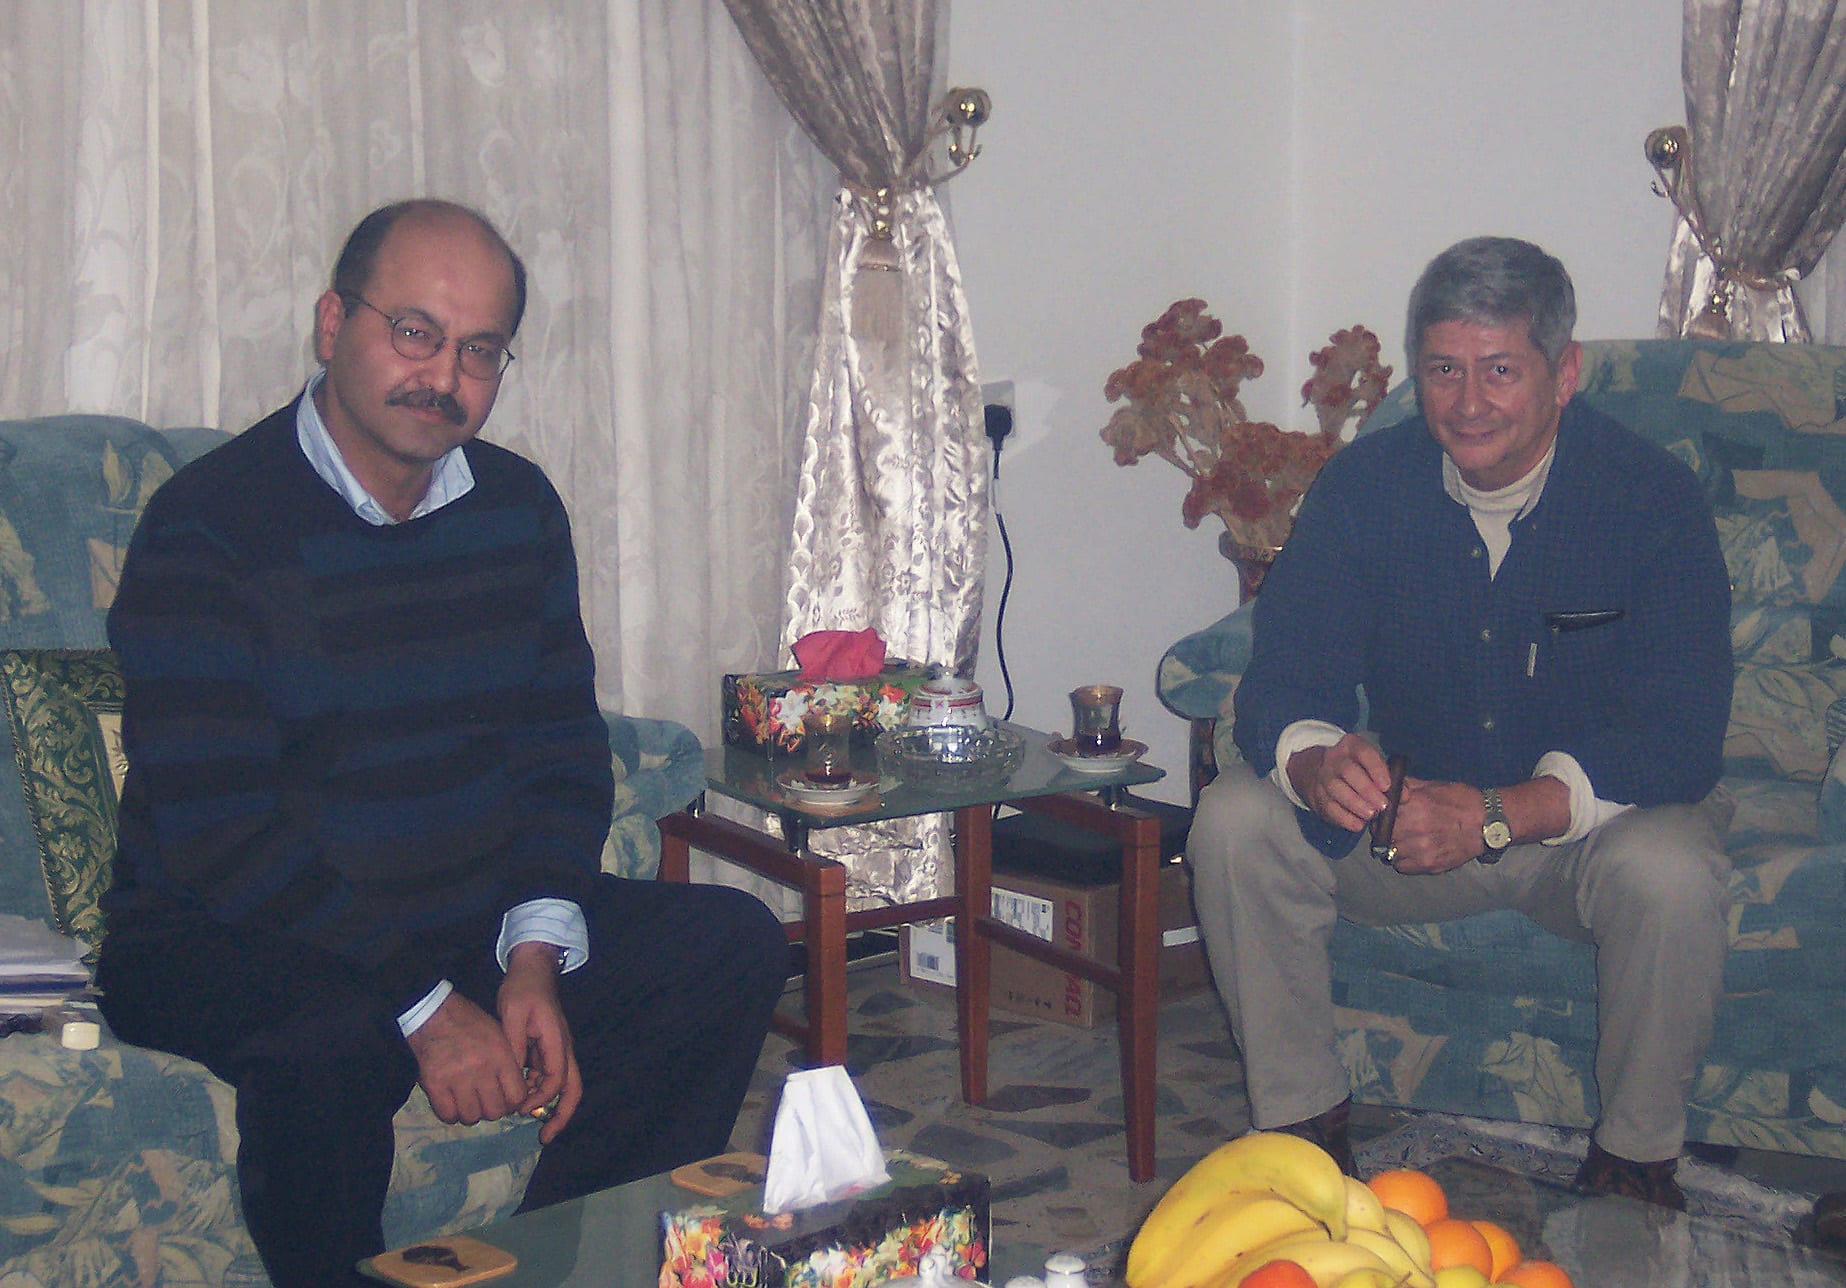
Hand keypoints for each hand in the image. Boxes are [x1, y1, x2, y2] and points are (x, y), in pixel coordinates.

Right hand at [407, 992, 530, 1127]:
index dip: (513, 1103)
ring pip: (472, 1117)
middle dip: (492, 1110)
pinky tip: (451, 1103)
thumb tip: (516, 1092)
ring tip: (467, 1101)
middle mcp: (481, 1070)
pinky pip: (448, 1115)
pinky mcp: (435, 1085)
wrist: (432, 1013)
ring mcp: (457, 1079)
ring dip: (471, 1113)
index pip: (517, 1096)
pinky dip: (451, 1113)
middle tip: (485, 1101)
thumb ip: (509, 1062)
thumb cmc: (468, 1022)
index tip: (506, 1099)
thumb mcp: (499, 1034)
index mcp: (501, 1055)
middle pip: (495, 1111)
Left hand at [497, 941, 581, 1143]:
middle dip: (561, 1115)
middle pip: (572, 1089)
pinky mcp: (547, 1049)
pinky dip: (537, 1091)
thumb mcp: (512, 1016)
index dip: (540, 1097)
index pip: (557, 1079)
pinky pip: (547, 1076)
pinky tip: (520, 1098)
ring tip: (527, 1121)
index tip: (519, 1107)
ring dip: (546, 1104)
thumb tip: (513, 1078)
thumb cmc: (523, 990)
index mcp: (557, 1041)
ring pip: (561, 1086)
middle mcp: (563, 1049)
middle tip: (544, 1137)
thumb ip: (514, 1047)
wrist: (533, 969)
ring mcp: (557, 1050)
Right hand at [1287, 735, 1393, 832]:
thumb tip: (1403, 795)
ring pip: (1337, 789)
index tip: (1387, 786)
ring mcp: (1323, 776)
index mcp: (1352, 745)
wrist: (1323, 774)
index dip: (1376, 769)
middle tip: (1382, 806)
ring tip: (1371, 815)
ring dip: (1356, 804)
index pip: (1364, 752)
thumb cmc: (1359, 770)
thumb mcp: (1375, 766)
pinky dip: (1345, 818)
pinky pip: (1330, 807)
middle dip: (1367, 790)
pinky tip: (1358, 823)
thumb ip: (1393, 779)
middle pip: (1348, 771)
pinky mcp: (1318, 796)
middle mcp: (1335, 758)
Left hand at [1379, 778, 1489, 873]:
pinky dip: (1403, 860)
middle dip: (1384, 829)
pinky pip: (1402, 867)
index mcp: (1414, 805)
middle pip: (1381, 833)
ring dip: (1393, 846)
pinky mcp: (1429, 865)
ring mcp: (1421, 849)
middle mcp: (1415, 828)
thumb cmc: (1462, 800)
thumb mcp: (1433, 786)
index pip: (1381, 812)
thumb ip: (1407, 786)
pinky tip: (1413, 851)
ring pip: (1389, 851)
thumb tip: (1386, 785)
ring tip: (1405, 839)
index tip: (1384, 812)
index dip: (1380, 812)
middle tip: (1393, 827)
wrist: (1489, 823)